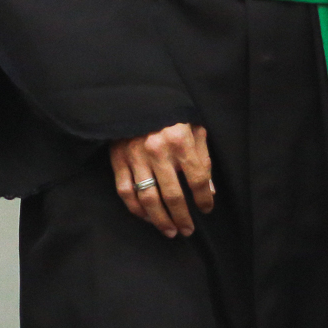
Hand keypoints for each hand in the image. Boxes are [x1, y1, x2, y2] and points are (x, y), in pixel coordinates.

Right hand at [110, 122, 214, 237]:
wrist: (135, 97)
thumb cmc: (170, 114)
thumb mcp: (193, 129)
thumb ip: (202, 158)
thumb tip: (209, 191)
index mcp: (180, 141)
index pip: (197, 180)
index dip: (204, 199)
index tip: (206, 209)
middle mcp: (157, 150)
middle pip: (173, 196)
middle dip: (183, 218)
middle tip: (188, 230)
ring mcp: (135, 156)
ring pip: (148, 199)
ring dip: (160, 220)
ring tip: (170, 231)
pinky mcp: (118, 159)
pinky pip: (126, 191)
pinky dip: (136, 209)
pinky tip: (147, 217)